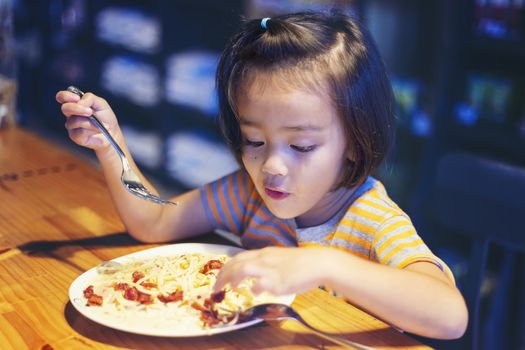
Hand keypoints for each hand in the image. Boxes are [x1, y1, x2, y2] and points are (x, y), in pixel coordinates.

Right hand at [55, 90, 119, 150]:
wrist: (112, 132)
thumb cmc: (105, 117)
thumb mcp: (100, 103)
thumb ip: (90, 98)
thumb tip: (79, 102)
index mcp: (75, 103)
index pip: (62, 97)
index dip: (66, 96)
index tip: (77, 98)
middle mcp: (70, 114)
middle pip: (65, 108)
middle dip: (77, 108)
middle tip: (90, 112)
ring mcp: (71, 125)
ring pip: (75, 121)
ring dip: (90, 122)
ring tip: (100, 123)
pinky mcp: (75, 136)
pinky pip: (81, 131)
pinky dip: (92, 129)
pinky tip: (98, 130)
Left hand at [214, 247, 328, 295]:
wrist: (318, 263)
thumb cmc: (301, 263)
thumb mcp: (279, 258)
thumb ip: (266, 265)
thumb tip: (256, 279)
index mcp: (264, 253)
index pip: (238, 257)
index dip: (226, 267)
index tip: (219, 276)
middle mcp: (264, 259)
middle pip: (236, 264)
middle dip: (223, 275)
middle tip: (216, 288)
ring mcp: (270, 269)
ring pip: (243, 269)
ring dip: (233, 280)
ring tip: (230, 289)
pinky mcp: (278, 281)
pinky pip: (260, 284)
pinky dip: (254, 289)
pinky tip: (255, 293)